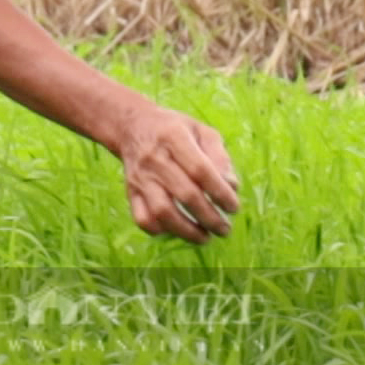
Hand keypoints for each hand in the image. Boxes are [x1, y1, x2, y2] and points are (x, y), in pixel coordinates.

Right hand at [116, 106, 240, 244]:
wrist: (132, 127)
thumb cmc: (174, 129)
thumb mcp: (201, 131)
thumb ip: (220, 157)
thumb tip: (232, 187)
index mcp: (174, 137)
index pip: (200, 170)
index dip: (220, 192)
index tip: (234, 207)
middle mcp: (154, 158)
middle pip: (185, 194)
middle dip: (210, 217)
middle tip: (225, 229)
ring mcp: (140, 177)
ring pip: (162, 212)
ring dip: (187, 230)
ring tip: (205, 237)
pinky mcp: (130, 192)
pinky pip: (142, 218)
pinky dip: (161, 230)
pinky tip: (178, 230)